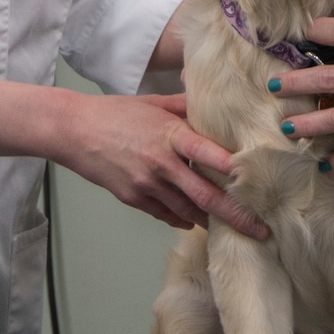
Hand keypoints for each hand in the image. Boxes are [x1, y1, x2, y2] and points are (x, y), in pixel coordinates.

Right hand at [55, 93, 269, 239]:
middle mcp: (161, 163)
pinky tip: (196, 221)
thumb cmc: (115, 113)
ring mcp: (146, 185)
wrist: (74, 131)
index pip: (209, 154)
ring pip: (187, 212)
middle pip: (205, 196)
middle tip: (260, 229)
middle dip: (236, 216)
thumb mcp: (155, 104)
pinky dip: (183, 220)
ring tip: (234, 229)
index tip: (259, 180)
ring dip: (211, 221)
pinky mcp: (133, 198)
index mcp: (170, 135)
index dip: (235, 169)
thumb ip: (187, 108)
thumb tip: (215, 107)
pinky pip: (166, 215)